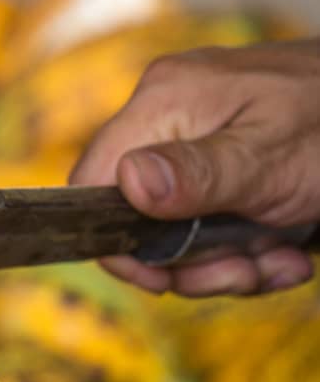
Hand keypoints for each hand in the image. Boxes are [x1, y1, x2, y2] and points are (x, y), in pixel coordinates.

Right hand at [70, 38, 319, 294]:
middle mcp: (170, 117)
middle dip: (193, 263)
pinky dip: (250, 250)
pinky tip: (290, 248)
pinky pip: (213, 223)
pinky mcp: (225, 164)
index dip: (119, 244)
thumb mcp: (271, 159)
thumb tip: (128, 183)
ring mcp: (198, 139)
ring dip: (230, 264)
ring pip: (178, 232)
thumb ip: (198, 173)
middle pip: (137, 218)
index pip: (91, 185)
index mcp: (165, 103)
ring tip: (285, 258)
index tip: (166, 279)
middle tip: (246, 273)